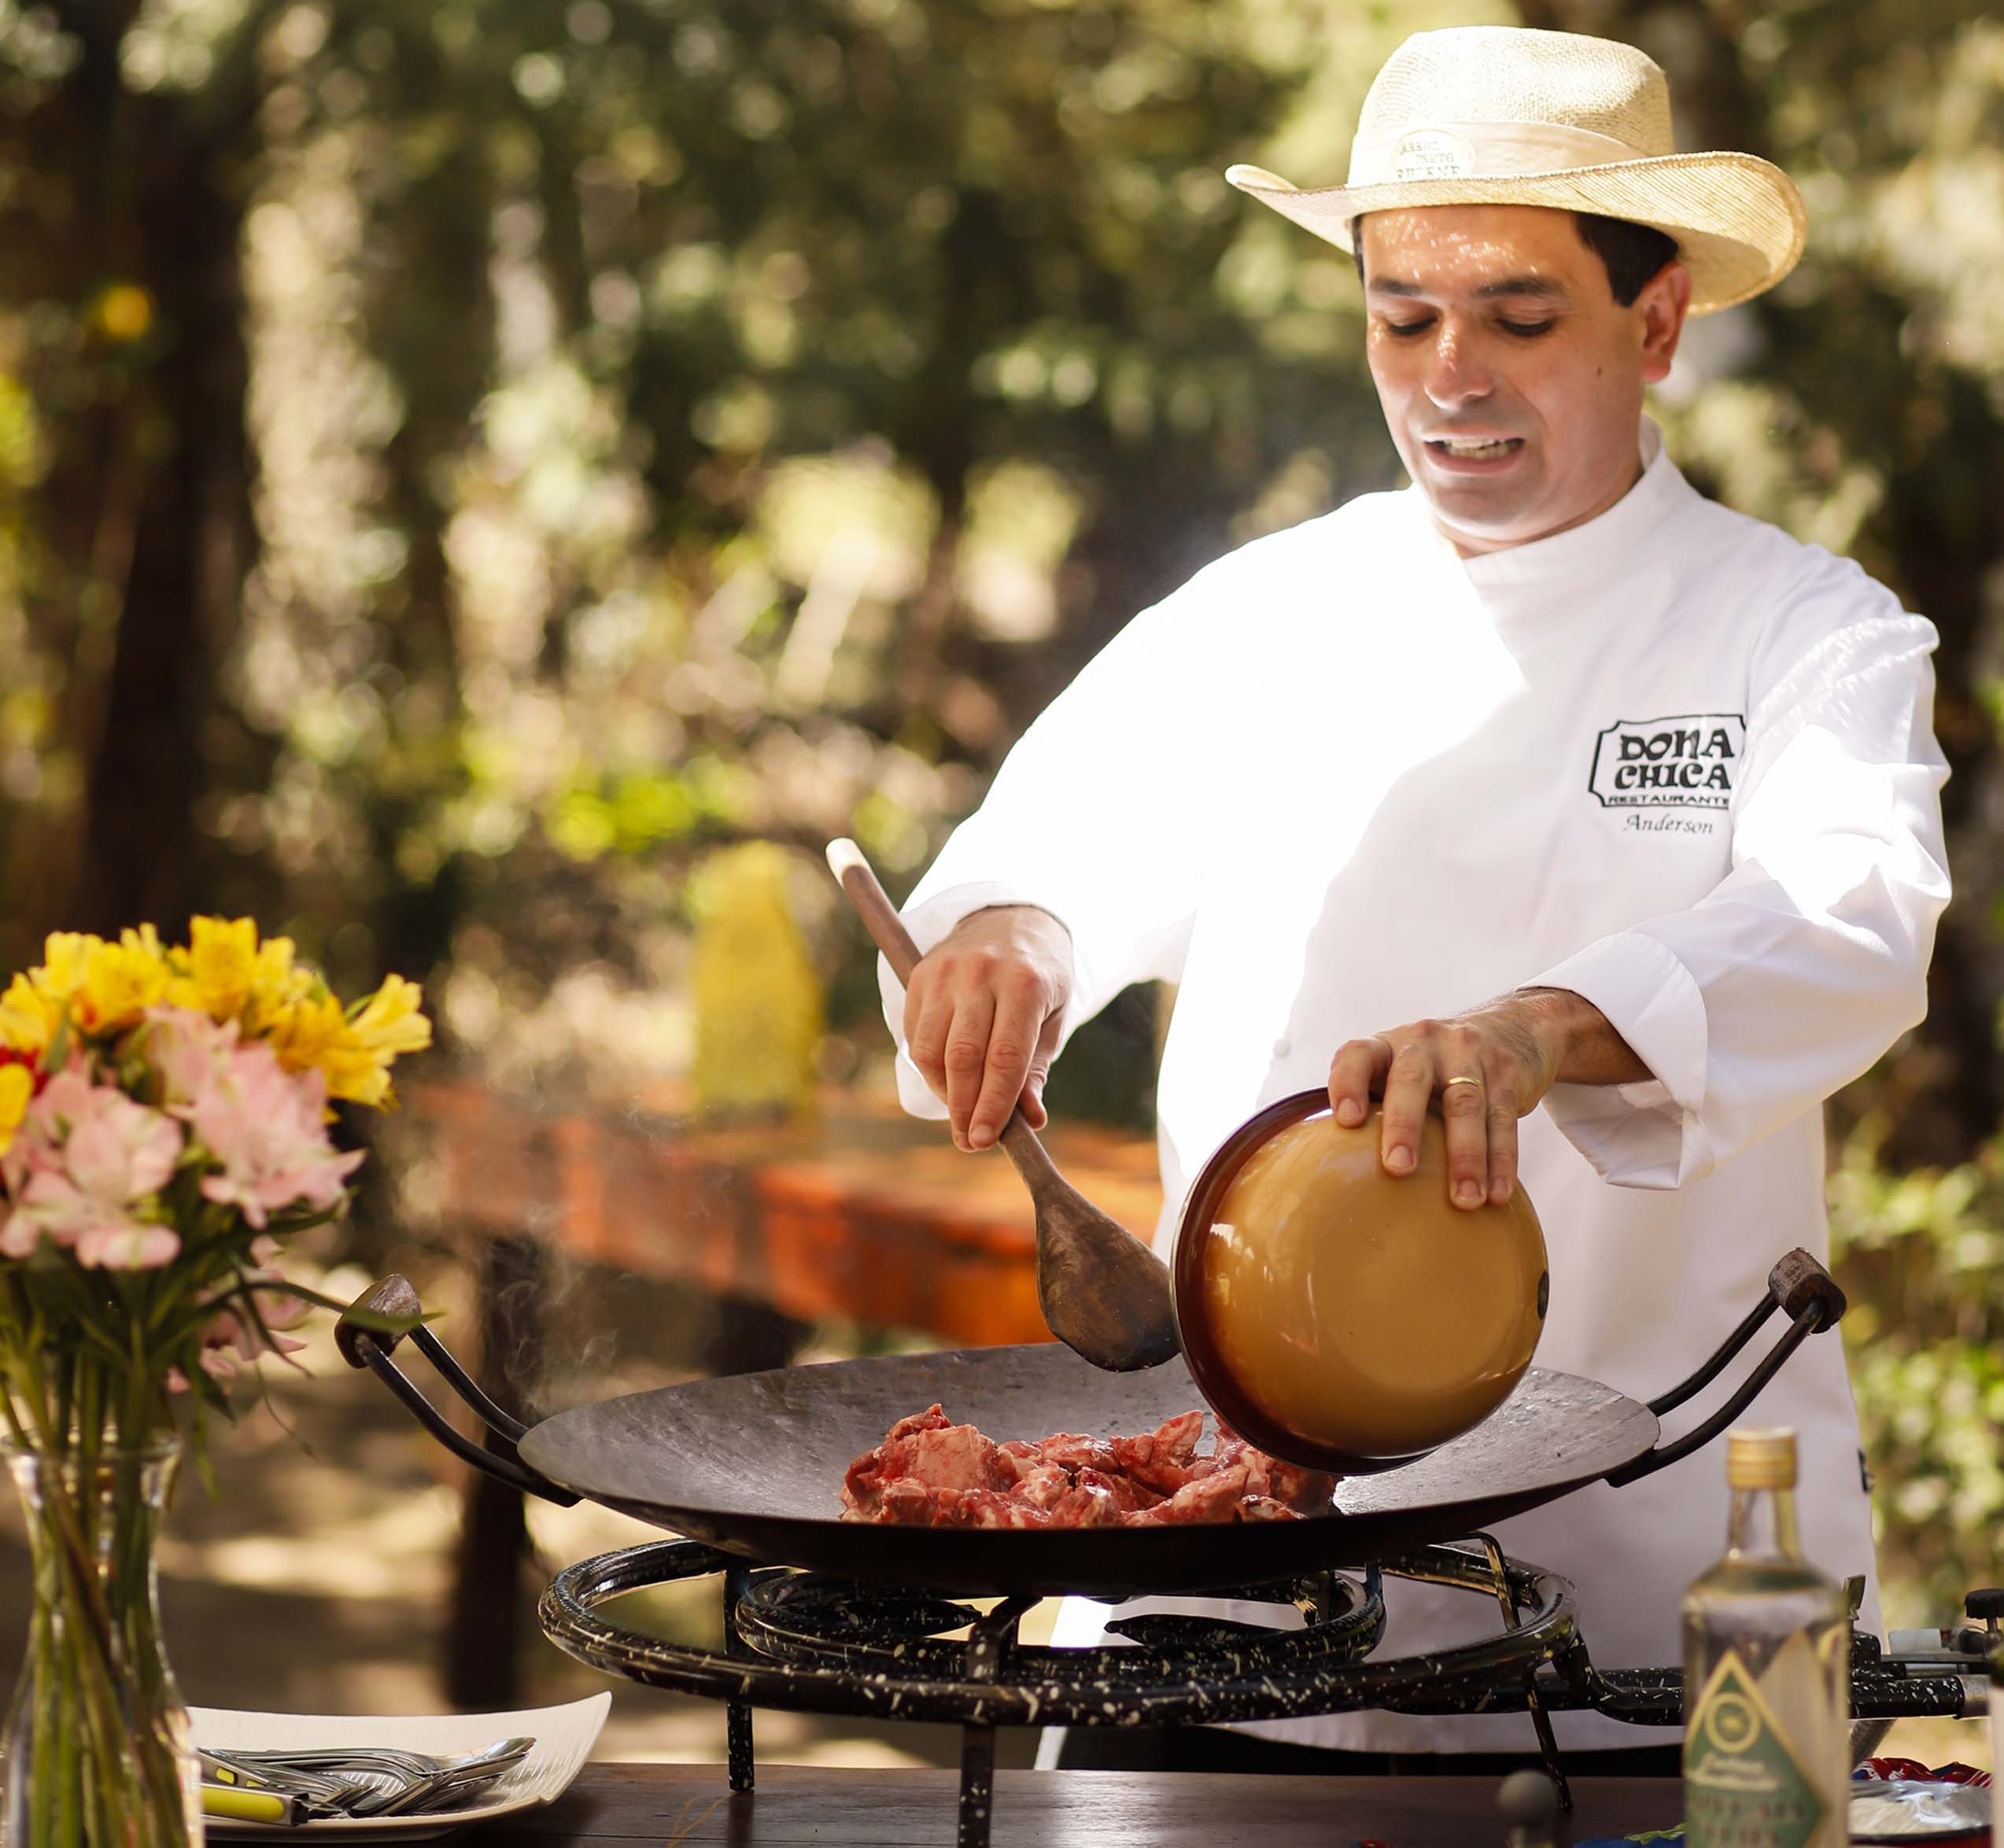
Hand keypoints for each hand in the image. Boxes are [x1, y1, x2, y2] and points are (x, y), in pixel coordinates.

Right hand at [903, 906, 1072, 1151]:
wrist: (1011, 917)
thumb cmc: (1040, 976)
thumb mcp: (1053, 1016)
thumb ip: (1036, 1068)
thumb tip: (1028, 1120)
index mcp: (1025, 983)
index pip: (1004, 1057)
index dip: (993, 1105)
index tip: (986, 1140)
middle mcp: (981, 974)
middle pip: (963, 1058)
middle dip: (965, 1109)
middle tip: (971, 1142)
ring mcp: (945, 973)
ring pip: (932, 1051)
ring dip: (944, 1093)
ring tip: (961, 1112)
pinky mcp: (920, 976)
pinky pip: (916, 1036)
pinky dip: (929, 1068)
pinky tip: (948, 1080)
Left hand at [1325, 988, 1645, 1209]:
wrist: (1511, 1027)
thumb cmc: (1434, 1066)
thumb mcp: (1399, 1069)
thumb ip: (1372, 1103)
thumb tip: (1331, 1171)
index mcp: (1387, 1045)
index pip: (1357, 1055)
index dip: (1347, 1083)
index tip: (1344, 1121)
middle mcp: (1424, 1043)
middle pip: (1411, 1080)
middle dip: (1404, 1125)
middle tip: (1399, 1169)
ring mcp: (1468, 1055)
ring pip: (1465, 1104)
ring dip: (1466, 1157)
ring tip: (1465, 1200)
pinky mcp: (1507, 1075)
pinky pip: (1503, 1120)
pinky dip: (1502, 1160)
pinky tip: (1497, 1194)